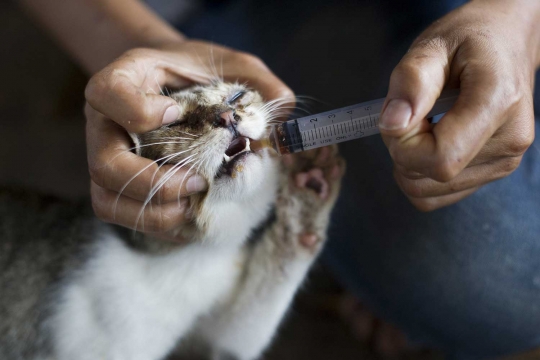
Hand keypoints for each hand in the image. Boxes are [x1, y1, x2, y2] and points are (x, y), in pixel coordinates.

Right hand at [85, 40, 293, 239]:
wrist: (174, 83)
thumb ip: (258, 81)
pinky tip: (192, 216)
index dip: (137, 111)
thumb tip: (283, 109)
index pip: (106, 95)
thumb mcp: (231, 64)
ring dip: (155, 212)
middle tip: (198, 182)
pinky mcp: (118, 185)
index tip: (176, 111)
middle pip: (104, 164)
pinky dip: (159, 224)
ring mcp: (107, 156)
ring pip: (107, 200)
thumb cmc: (199, 72)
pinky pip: (123, 216)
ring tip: (196, 203)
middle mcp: (106, 122)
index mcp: (125, 79)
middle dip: (155, 184)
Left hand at [379, 0, 538, 210]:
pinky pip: (436, 196)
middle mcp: (509, 141)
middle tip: (412, 112)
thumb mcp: (433, 45)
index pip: (439, 158)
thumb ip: (411, 82)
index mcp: (498, 103)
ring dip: (410, 162)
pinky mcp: (493, 172)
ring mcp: (504, 162)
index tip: (401, 114)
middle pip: (429, 178)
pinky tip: (432, 140)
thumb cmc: (469, 40)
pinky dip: (420, 173)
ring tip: (425, 123)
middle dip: (402, 149)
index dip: (403, 144)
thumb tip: (393, 125)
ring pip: (426, 192)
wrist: (506, 44)